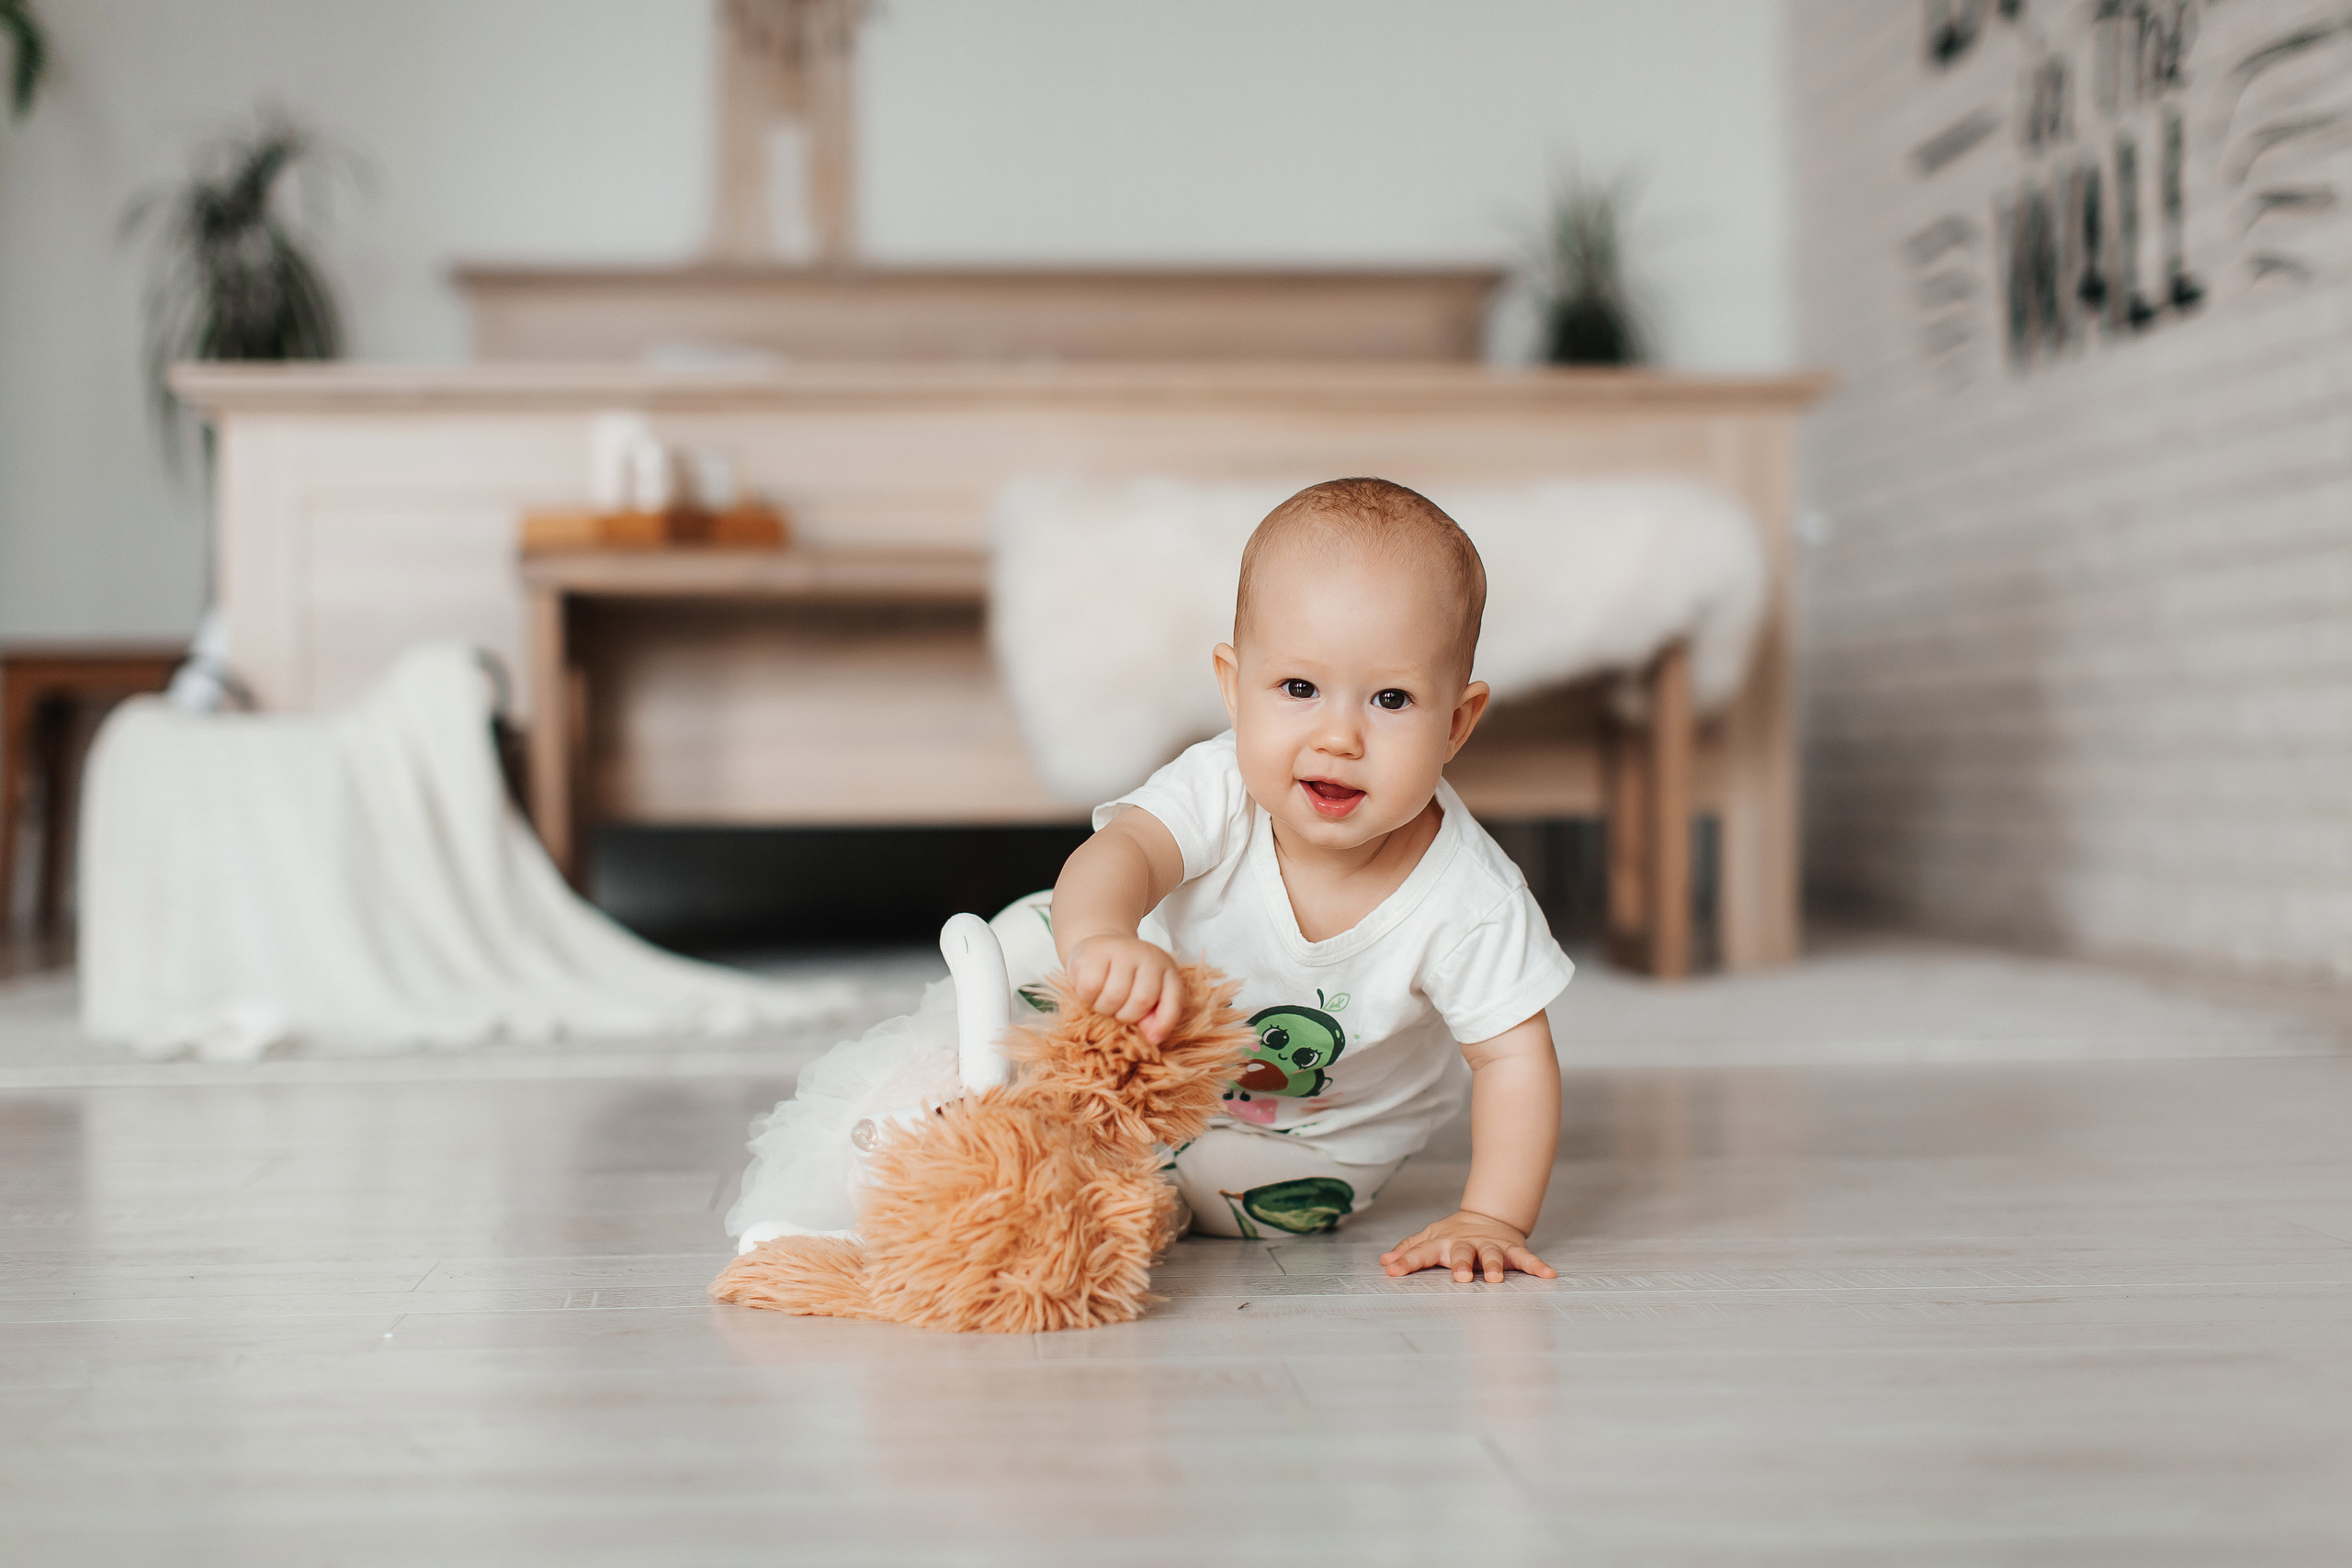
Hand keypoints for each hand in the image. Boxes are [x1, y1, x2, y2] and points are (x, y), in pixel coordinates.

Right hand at [1065, 933, 1183, 1043]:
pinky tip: (1089, 990)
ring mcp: (1122, 950)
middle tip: (1115, 1010)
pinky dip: (1086, 997)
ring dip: (1103, 1008)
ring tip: (1101, 1000)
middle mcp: (1148, 955)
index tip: (1152, 1039)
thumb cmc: (1123, 979)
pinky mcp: (1095, 952)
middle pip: (1141, 1000)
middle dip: (1125, 1016)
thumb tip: (1152, 1037)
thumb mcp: (1144, 994)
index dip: (1164, 1023)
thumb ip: (1153, 1015)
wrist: (1097, 948)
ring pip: (1114, 996)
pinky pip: (1090, 987)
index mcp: (1166, 969)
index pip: (1174, 999)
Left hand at [1380, 1210, 1556, 1283]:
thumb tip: (1384, 1261)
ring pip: (1493, 1254)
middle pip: (1462, 1253)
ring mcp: (1490, 1246)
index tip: (1391, 1272)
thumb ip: (1408, 1250)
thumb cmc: (1453, 1234)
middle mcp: (1466, 1244)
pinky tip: (1549, 1275)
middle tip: (1460, 1278)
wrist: (1488, 1216)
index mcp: (1442, 1243)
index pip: (1421, 1252)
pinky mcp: (1511, 1249)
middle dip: (1461, 1264)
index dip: (1406, 1261)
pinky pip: (1526, 1258)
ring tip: (1496, 1278)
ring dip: (1495, 1265)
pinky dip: (1537, 1265)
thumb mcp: (1429, 1238)